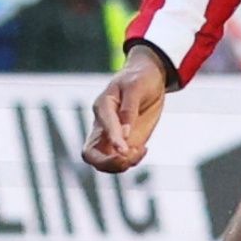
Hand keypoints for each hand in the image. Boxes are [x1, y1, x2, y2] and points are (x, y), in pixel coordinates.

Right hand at [83, 44, 172, 173]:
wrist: (148, 76)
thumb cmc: (140, 78)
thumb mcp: (136, 87)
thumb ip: (129, 110)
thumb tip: (125, 134)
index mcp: (103, 107)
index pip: (102, 128)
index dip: (112, 140)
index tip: (124, 151)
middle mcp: (103, 125)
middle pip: (91, 154)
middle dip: (106, 163)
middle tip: (126, 159)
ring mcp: (112, 136)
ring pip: (104, 162)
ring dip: (121, 164)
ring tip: (140, 151)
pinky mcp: (124, 142)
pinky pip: (122, 160)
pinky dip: (132, 160)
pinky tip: (143, 149)